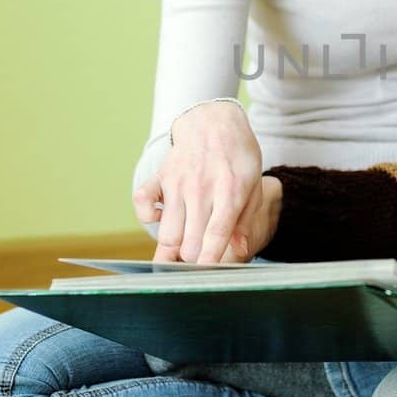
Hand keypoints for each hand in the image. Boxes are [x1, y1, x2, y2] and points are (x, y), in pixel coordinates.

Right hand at [131, 101, 268, 262]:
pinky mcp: (160, 177)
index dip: (210, 260)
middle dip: (193, 261)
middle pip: (188, 242)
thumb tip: (239, 251)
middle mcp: (201, 190)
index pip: (216, 234)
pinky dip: (148, 217)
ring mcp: (177, 183)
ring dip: (174, 247)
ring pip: (167, 234)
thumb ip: (245, 220)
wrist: (214, 121)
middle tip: (198, 262)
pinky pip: (142, 204)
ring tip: (184, 245)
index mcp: (229, 192)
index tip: (206, 276)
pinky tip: (163, 217)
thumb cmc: (238, 156)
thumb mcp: (253, 185)